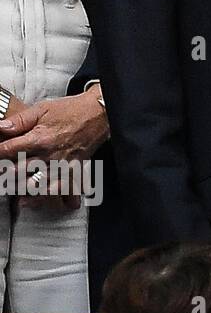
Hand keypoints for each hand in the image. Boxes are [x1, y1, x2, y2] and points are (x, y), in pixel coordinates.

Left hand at [0, 88, 107, 209]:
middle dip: (5, 176)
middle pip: (19, 172)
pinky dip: (51, 197)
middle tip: (1, 179)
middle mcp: (49, 155)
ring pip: (37, 184)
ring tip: (14, 194)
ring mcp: (61, 165)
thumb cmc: (71, 111)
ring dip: (22, 191)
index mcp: (39, 138)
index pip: (8, 150)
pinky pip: (61, 188)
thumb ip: (20, 120)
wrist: (99, 114)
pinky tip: (39, 203)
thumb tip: (0, 127)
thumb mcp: (42, 109)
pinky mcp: (72, 170)